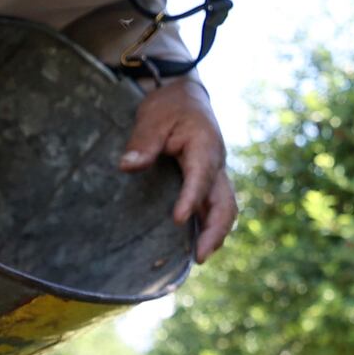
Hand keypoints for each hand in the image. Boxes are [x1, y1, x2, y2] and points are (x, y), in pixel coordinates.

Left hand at [121, 78, 236, 261]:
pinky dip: (210, 227)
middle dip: (215, 231)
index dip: (191, 199)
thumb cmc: (169, 106)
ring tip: (199, 258)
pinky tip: (194, 245)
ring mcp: (216, 175)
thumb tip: (127, 166)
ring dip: (216, 234)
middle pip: (226, 203)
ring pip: (226, 209)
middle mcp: (216, 164)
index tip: (178, 219)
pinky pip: (215, 208)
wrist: (186, 96)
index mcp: (204, 146)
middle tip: (198, 257)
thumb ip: (142, 143)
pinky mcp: (209, 182)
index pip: (201, 177)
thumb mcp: (153, 117)